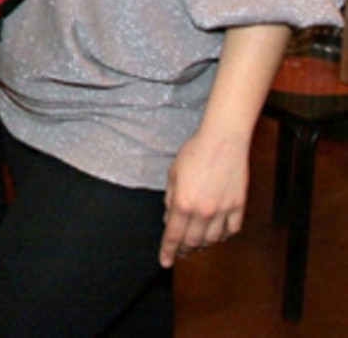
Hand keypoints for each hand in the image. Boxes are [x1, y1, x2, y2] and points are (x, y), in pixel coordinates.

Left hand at [158, 128, 247, 266]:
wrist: (222, 140)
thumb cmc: (195, 152)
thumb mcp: (173, 173)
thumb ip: (171, 198)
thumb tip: (169, 218)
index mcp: (183, 202)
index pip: (173, 235)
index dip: (167, 251)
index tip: (165, 262)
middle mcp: (203, 211)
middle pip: (193, 242)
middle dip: (184, 250)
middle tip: (180, 252)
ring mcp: (223, 210)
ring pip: (212, 240)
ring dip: (203, 245)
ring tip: (197, 243)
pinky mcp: (238, 206)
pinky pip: (231, 231)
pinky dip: (223, 236)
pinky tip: (217, 234)